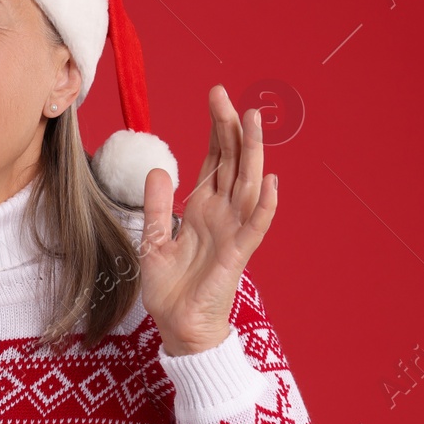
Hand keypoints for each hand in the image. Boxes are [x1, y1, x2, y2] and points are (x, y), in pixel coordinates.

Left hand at [138, 85, 277, 356]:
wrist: (178, 327)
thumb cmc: (170, 288)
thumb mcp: (153, 240)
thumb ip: (157, 206)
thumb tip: (159, 169)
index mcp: (202, 208)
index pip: (214, 159)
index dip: (216, 129)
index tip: (216, 96)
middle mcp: (222, 214)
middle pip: (231, 162)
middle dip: (230, 129)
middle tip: (226, 96)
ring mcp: (233, 232)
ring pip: (247, 184)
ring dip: (252, 153)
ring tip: (254, 121)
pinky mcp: (238, 254)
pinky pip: (255, 226)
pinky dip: (264, 204)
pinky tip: (269, 181)